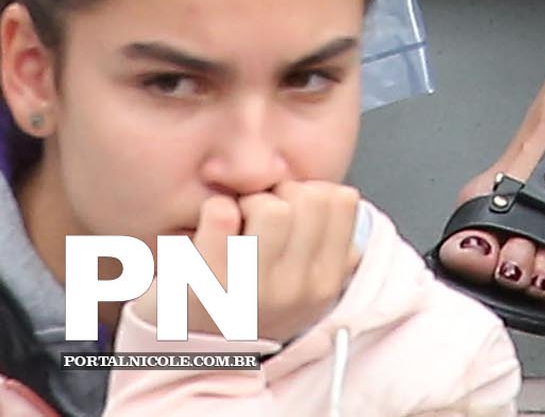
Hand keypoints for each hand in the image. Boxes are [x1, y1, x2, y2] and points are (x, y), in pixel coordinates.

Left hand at [193, 185, 363, 347]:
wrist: (200, 355)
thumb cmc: (255, 307)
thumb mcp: (307, 287)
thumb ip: (330, 246)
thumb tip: (337, 196)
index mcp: (324, 285)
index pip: (341, 200)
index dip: (314, 194)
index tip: (295, 212)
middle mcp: (294, 290)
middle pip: (307, 197)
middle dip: (283, 194)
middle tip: (263, 218)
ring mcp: (251, 289)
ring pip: (269, 205)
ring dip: (251, 203)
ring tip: (240, 225)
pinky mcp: (206, 284)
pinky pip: (221, 213)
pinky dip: (214, 211)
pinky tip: (212, 231)